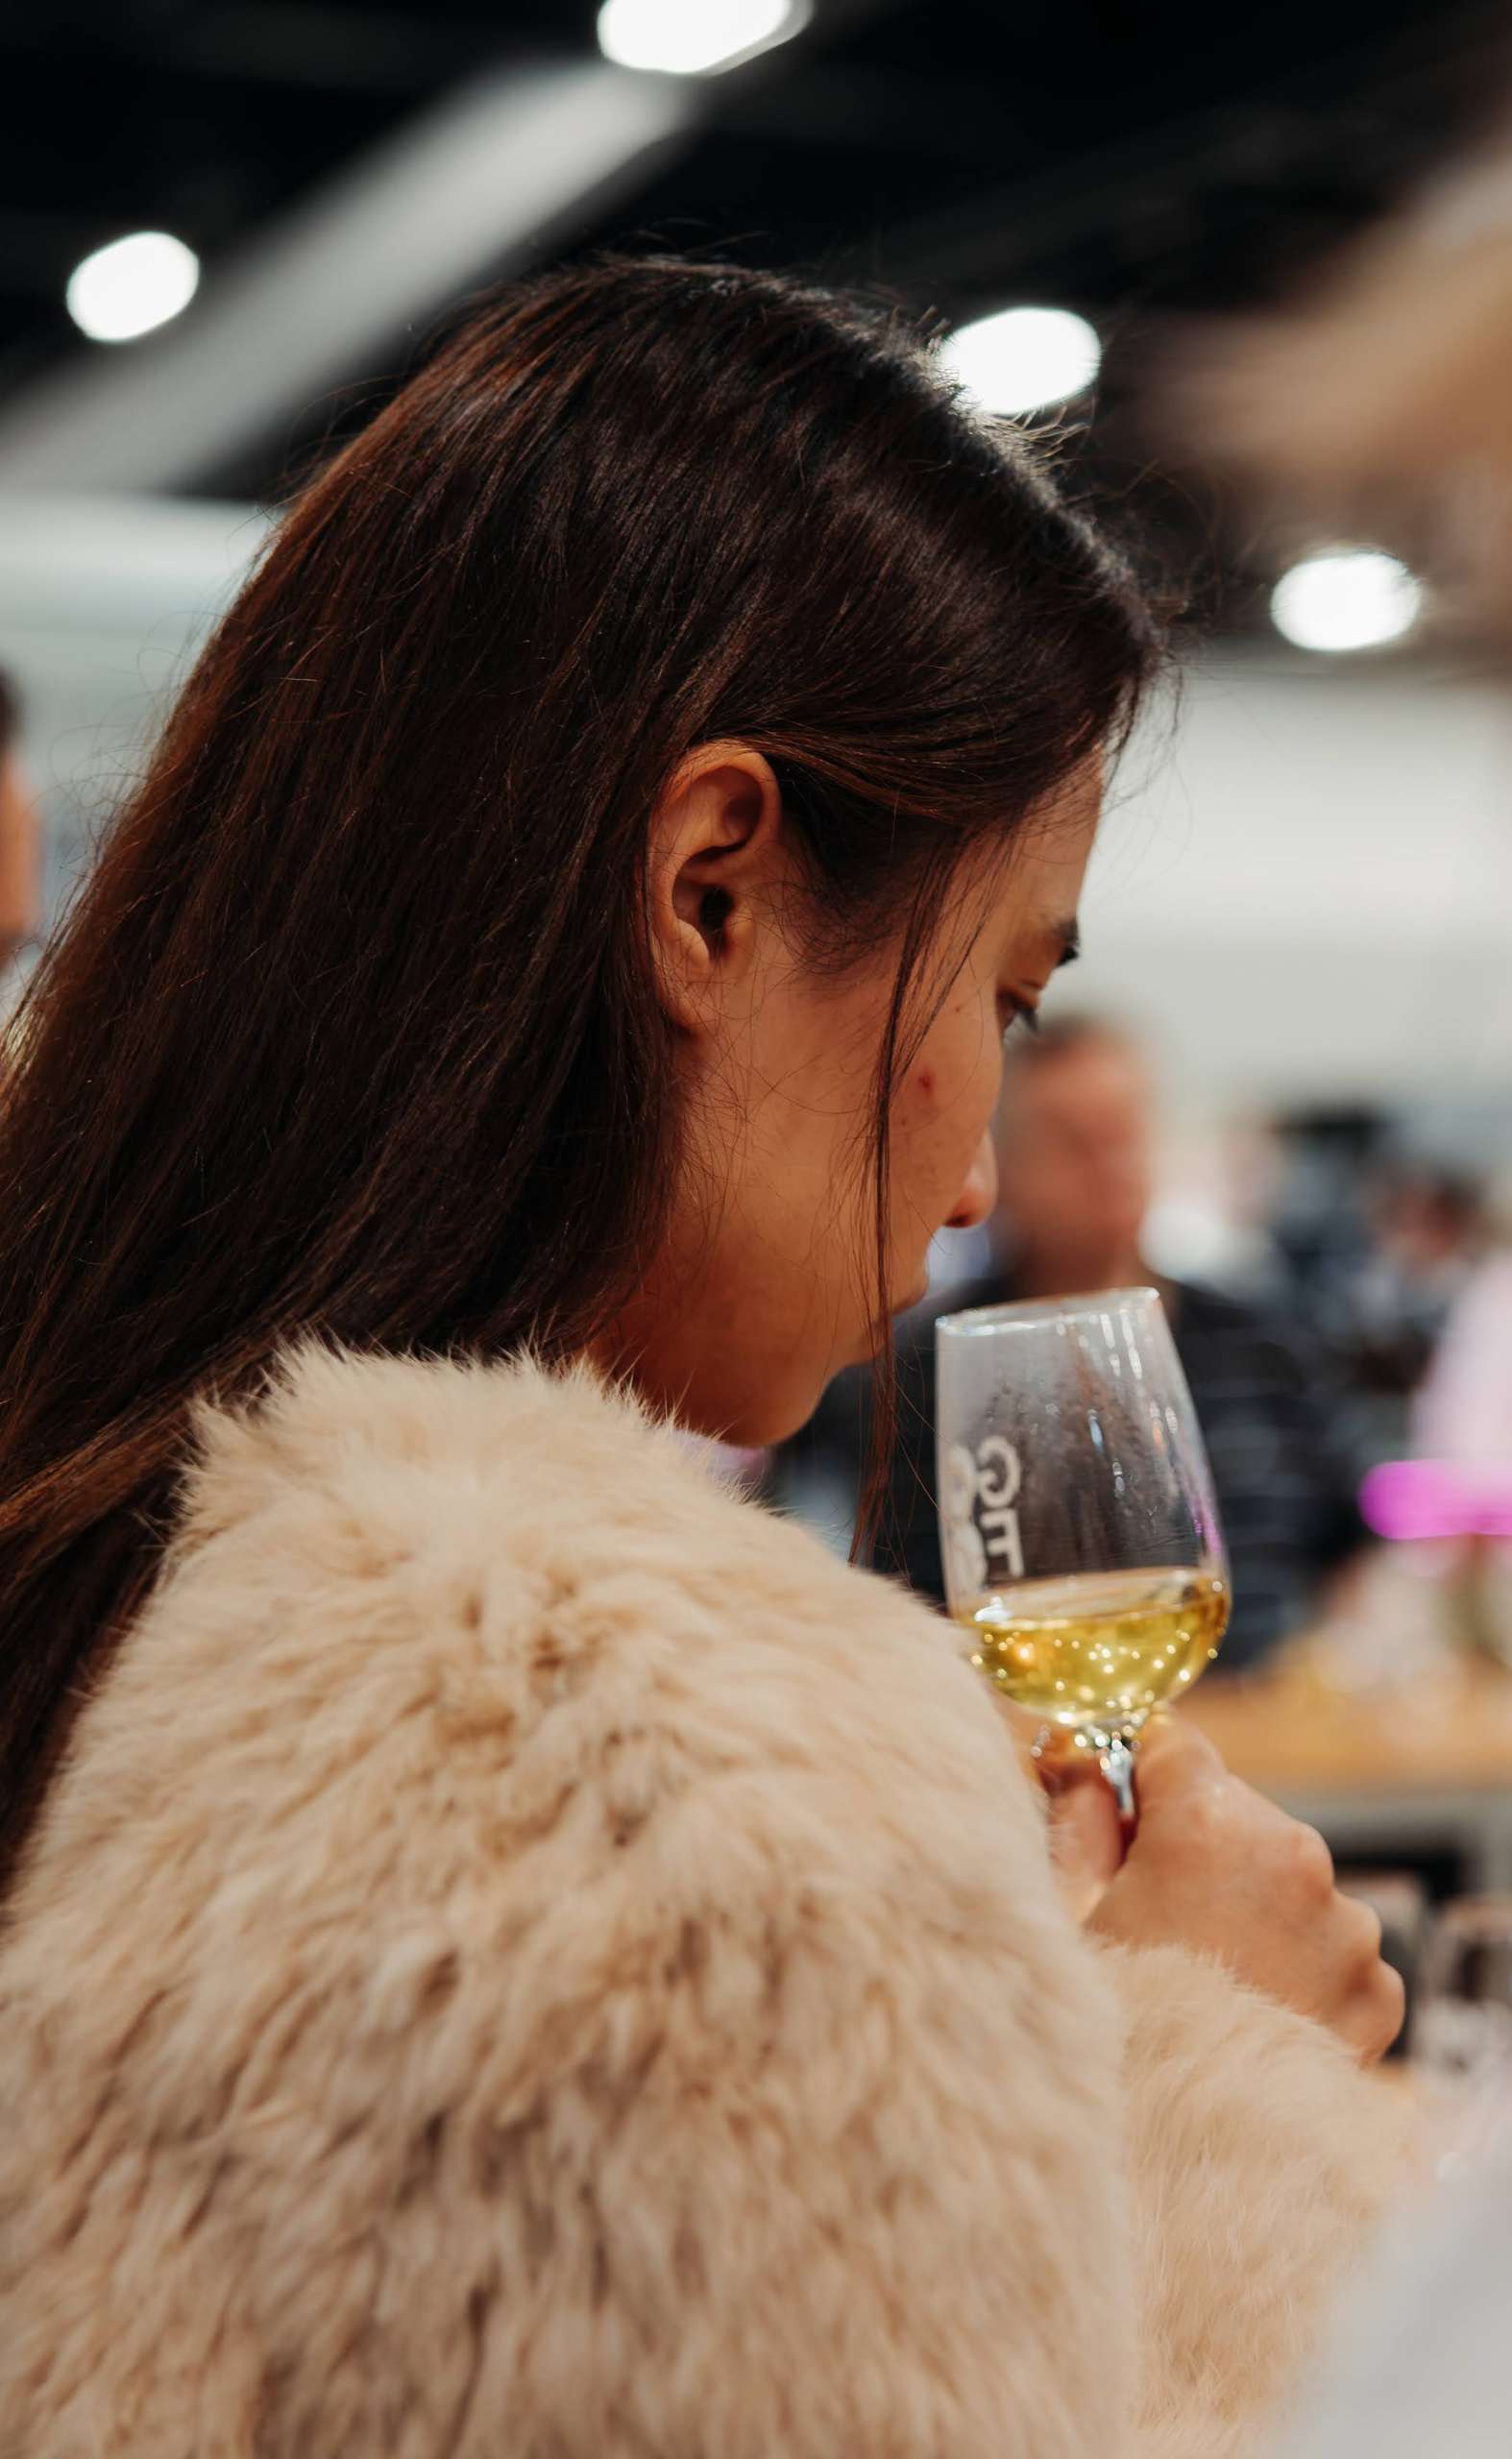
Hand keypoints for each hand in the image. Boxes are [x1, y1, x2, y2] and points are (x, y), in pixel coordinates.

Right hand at [1086, 1716, 1404, 2062]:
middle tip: (1153, 1917)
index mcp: (1209, 1823)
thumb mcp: (1066, 1912)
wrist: (1183, 2159)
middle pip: (1236, 1814)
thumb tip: (1083, 1768)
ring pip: (1289, 1884)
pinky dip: (1296, 1969)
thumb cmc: (1111, 2031)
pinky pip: (1330, 1950)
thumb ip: (1078, 1818)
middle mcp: (1295, 1859)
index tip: (1118, 1815)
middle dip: (1197, 1848)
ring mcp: (1345, 1928)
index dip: (1136, 1777)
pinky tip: (1251, 2014)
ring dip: (1253, 1907)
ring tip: (1205, 1980)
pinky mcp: (1375, 1991)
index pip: (1173, 1745)